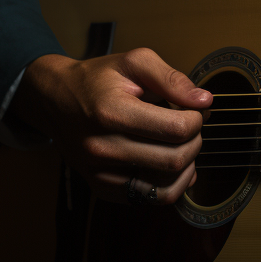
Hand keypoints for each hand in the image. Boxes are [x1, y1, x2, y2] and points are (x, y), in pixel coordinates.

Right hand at [10, 48, 211, 205]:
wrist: (56, 100)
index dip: (197, 118)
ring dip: (186, 165)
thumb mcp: (135, 62)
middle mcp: (102, 148)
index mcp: (112, 112)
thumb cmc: (98, 79)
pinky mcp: (102, 189)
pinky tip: (169, 162)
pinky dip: (169, 183)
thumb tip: (204, 101)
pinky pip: (150, 199)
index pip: (177, 129)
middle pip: (175, 159)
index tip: (195, 109)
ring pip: (166, 187)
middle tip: (191, 125)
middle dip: (195, 140)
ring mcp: (100, 173)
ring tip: (180, 144)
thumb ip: (172, 79)